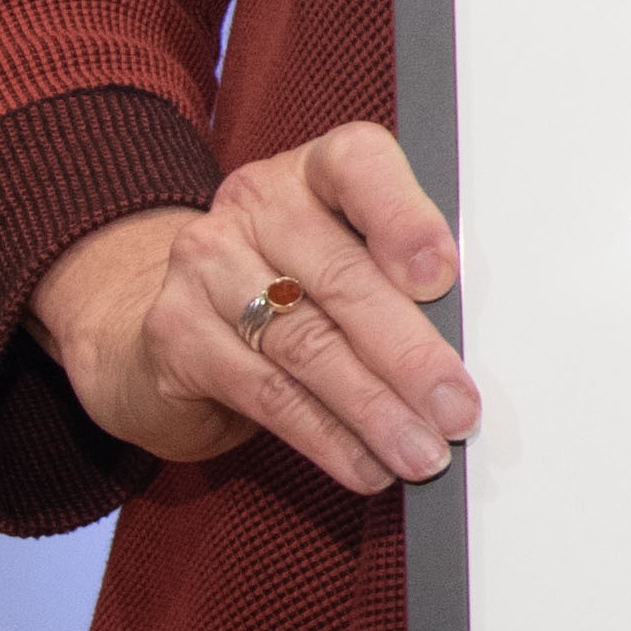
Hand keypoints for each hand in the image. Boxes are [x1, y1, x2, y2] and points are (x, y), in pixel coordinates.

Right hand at [27, 122, 478, 492]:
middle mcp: (254, 206)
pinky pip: (267, 394)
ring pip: (307, 346)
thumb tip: (468, 347)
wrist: (162, 321)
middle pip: (342, 279)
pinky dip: (327, 437)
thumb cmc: (290, 285)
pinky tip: (366, 465)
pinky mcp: (177, 335)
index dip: (403, 219)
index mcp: (313, 171)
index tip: (443, 278)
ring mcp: (204, 267)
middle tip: (457, 409)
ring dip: (374, 410)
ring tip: (422, 452)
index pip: (359, 165)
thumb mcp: (343, 257)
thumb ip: (397, 279)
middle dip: (409, 355)